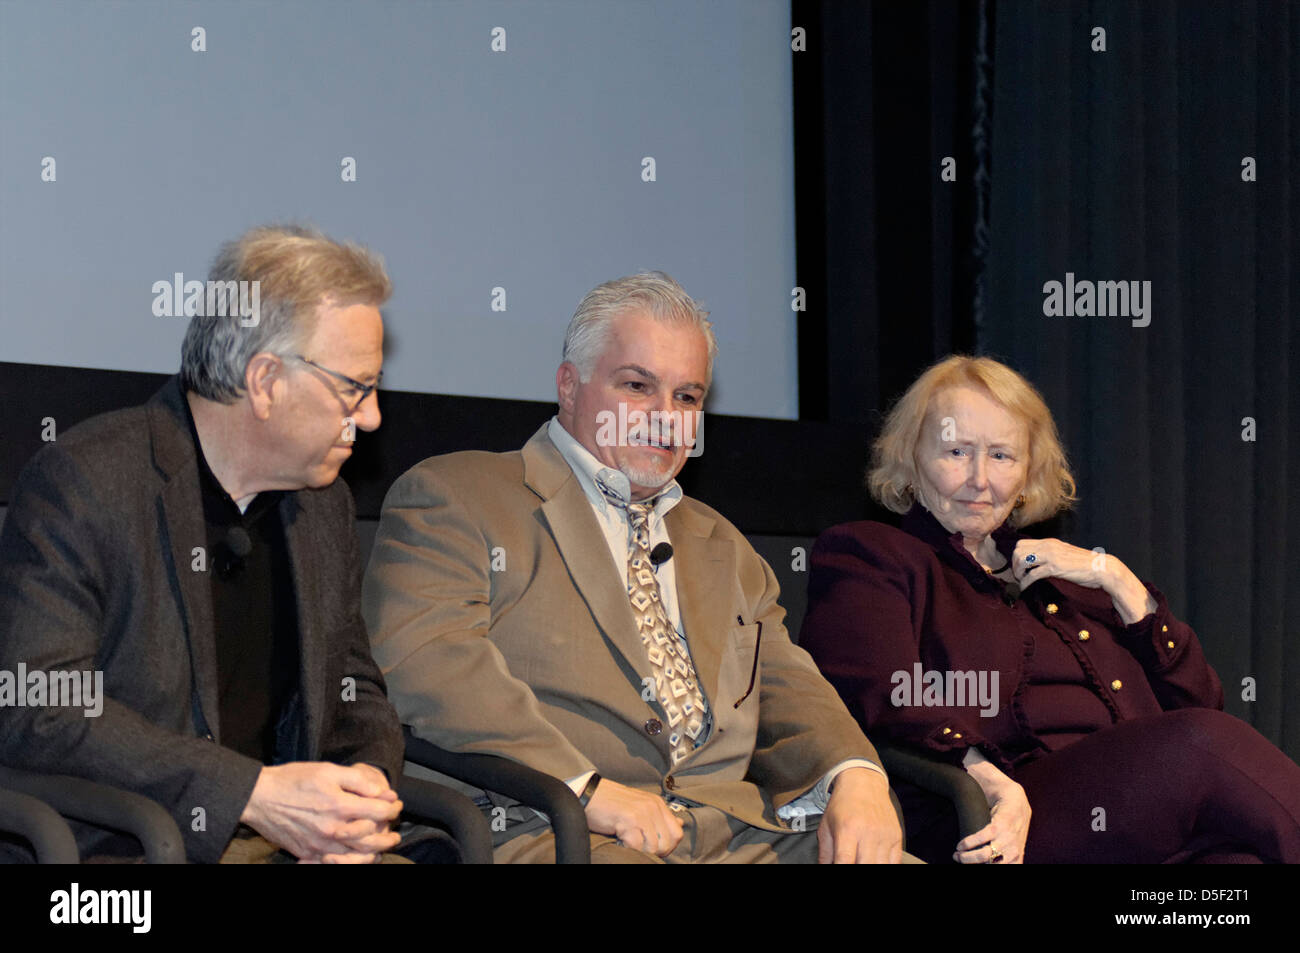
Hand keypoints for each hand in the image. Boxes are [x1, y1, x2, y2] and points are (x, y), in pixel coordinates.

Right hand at [240, 762, 402, 862]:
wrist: (260, 797)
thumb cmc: (294, 780)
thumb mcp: (328, 770)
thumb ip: (358, 781)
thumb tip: (383, 793)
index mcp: (339, 806)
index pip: (378, 813)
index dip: (392, 808)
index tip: (396, 804)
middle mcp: (332, 830)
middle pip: (371, 839)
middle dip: (387, 835)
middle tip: (395, 832)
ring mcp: (319, 845)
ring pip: (355, 856)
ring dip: (373, 853)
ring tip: (383, 847)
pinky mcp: (308, 853)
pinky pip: (335, 864)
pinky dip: (351, 862)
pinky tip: (358, 857)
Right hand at [584, 778, 683, 856]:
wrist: (589, 795)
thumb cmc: (611, 803)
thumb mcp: (640, 805)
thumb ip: (659, 816)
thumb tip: (680, 824)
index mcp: (657, 803)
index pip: (677, 832)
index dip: (669, 846)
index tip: (656, 849)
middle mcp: (652, 807)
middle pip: (668, 842)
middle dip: (656, 851)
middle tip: (641, 848)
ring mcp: (641, 813)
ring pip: (654, 846)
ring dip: (641, 850)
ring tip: (629, 842)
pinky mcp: (628, 820)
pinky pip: (637, 846)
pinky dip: (629, 848)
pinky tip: (621, 840)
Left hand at [817, 767, 903, 863]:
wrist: (864, 783)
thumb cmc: (843, 805)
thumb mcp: (826, 827)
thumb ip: (825, 853)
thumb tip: (825, 869)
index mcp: (847, 830)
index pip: (845, 861)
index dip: (841, 869)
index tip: (838, 868)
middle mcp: (868, 833)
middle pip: (865, 866)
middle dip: (856, 868)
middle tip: (852, 861)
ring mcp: (885, 835)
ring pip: (881, 866)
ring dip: (870, 866)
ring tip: (861, 860)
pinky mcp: (896, 836)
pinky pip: (895, 862)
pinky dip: (885, 865)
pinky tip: (874, 860)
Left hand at [955, 751, 1029, 863]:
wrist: (1016, 796)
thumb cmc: (996, 789)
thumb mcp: (988, 783)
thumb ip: (974, 783)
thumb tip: (956, 764)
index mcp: (1009, 812)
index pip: (991, 832)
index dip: (975, 841)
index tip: (960, 845)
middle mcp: (1016, 830)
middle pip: (995, 852)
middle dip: (973, 857)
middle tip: (956, 856)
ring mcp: (1019, 842)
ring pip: (1002, 862)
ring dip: (981, 864)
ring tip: (964, 861)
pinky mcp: (1021, 850)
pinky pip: (1014, 865)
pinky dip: (999, 867)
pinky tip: (984, 867)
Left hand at [1012, 539, 1155, 623]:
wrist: (1102, 568)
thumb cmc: (1085, 564)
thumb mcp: (1064, 554)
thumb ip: (1051, 554)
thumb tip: (1038, 562)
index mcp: (1050, 542)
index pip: (1022, 543)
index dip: (1016, 556)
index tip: (1019, 568)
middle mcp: (1048, 546)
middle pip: (1018, 550)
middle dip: (1014, 564)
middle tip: (1019, 576)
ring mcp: (1051, 556)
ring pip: (1022, 560)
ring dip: (1018, 573)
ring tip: (1022, 581)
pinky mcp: (1055, 567)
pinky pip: (1033, 574)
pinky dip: (1025, 582)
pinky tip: (1025, 588)